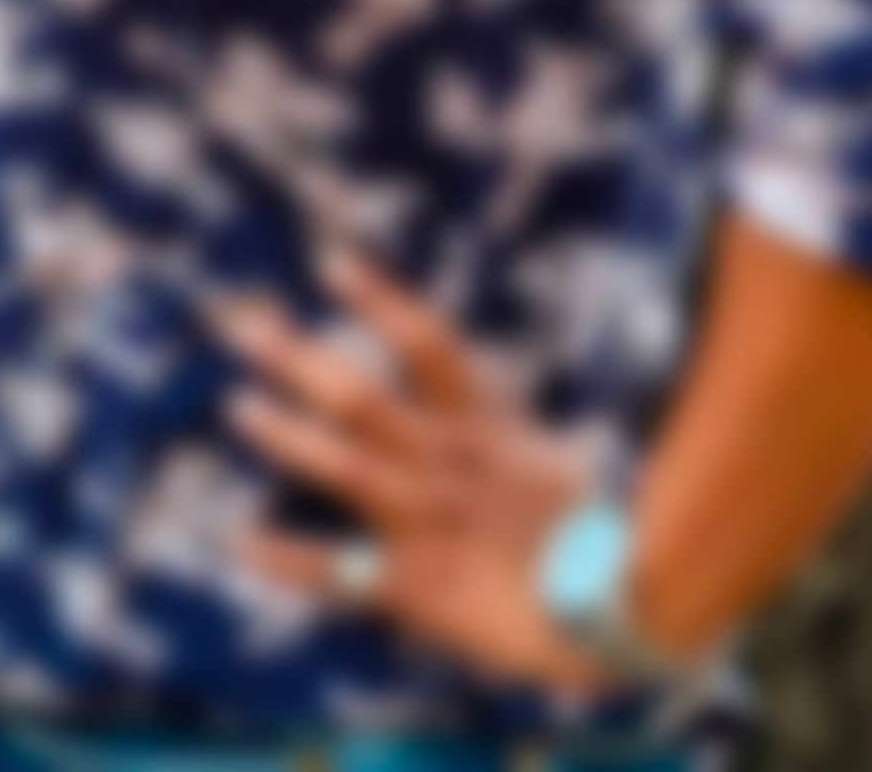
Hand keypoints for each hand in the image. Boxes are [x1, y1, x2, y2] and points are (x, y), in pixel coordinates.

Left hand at [201, 246, 608, 698]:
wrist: (635, 610)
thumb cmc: (599, 546)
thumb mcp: (554, 474)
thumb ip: (509, 445)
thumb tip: (479, 418)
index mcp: (487, 430)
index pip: (427, 343)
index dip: (377, 299)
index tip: (328, 260)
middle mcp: (451, 465)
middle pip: (362, 397)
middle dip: (298, 358)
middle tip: (239, 323)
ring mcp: (433, 523)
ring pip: (345, 467)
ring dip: (286, 435)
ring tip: (236, 405)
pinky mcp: (423, 588)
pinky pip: (343, 573)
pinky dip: (290, 559)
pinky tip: (241, 542)